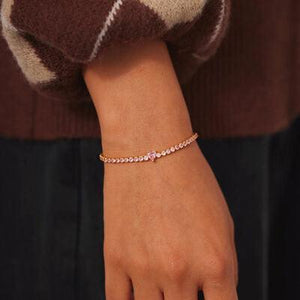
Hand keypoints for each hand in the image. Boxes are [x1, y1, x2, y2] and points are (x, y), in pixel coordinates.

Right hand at [103, 141, 237, 299]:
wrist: (150, 148)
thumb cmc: (191, 181)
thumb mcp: (222, 224)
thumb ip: (220, 268)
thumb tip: (207, 296)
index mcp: (217, 263)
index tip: (205, 297)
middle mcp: (180, 271)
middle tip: (180, 287)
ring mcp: (143, 267)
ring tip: (159, 283)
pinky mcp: (114, 258)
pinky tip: (137, 292)